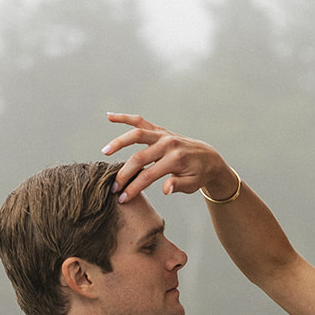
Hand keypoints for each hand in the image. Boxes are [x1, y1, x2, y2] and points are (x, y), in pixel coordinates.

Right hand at [101, 114, 236, 203]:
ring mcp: (163, 134)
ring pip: (137, 134)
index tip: (123, 198)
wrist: (209, 158)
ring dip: (119, 142)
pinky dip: (124, 117)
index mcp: (176, 159)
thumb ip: (178, 185)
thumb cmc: (199, 175)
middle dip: (124, 173)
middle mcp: (168, 144)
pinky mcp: (159, 130)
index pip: (149, 175)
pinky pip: (140, 121)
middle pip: (139, 157)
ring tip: (105, 152)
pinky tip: (109, 116)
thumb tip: (164, 189)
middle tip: (113, 187)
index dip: (134, 187)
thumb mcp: (192, 184)